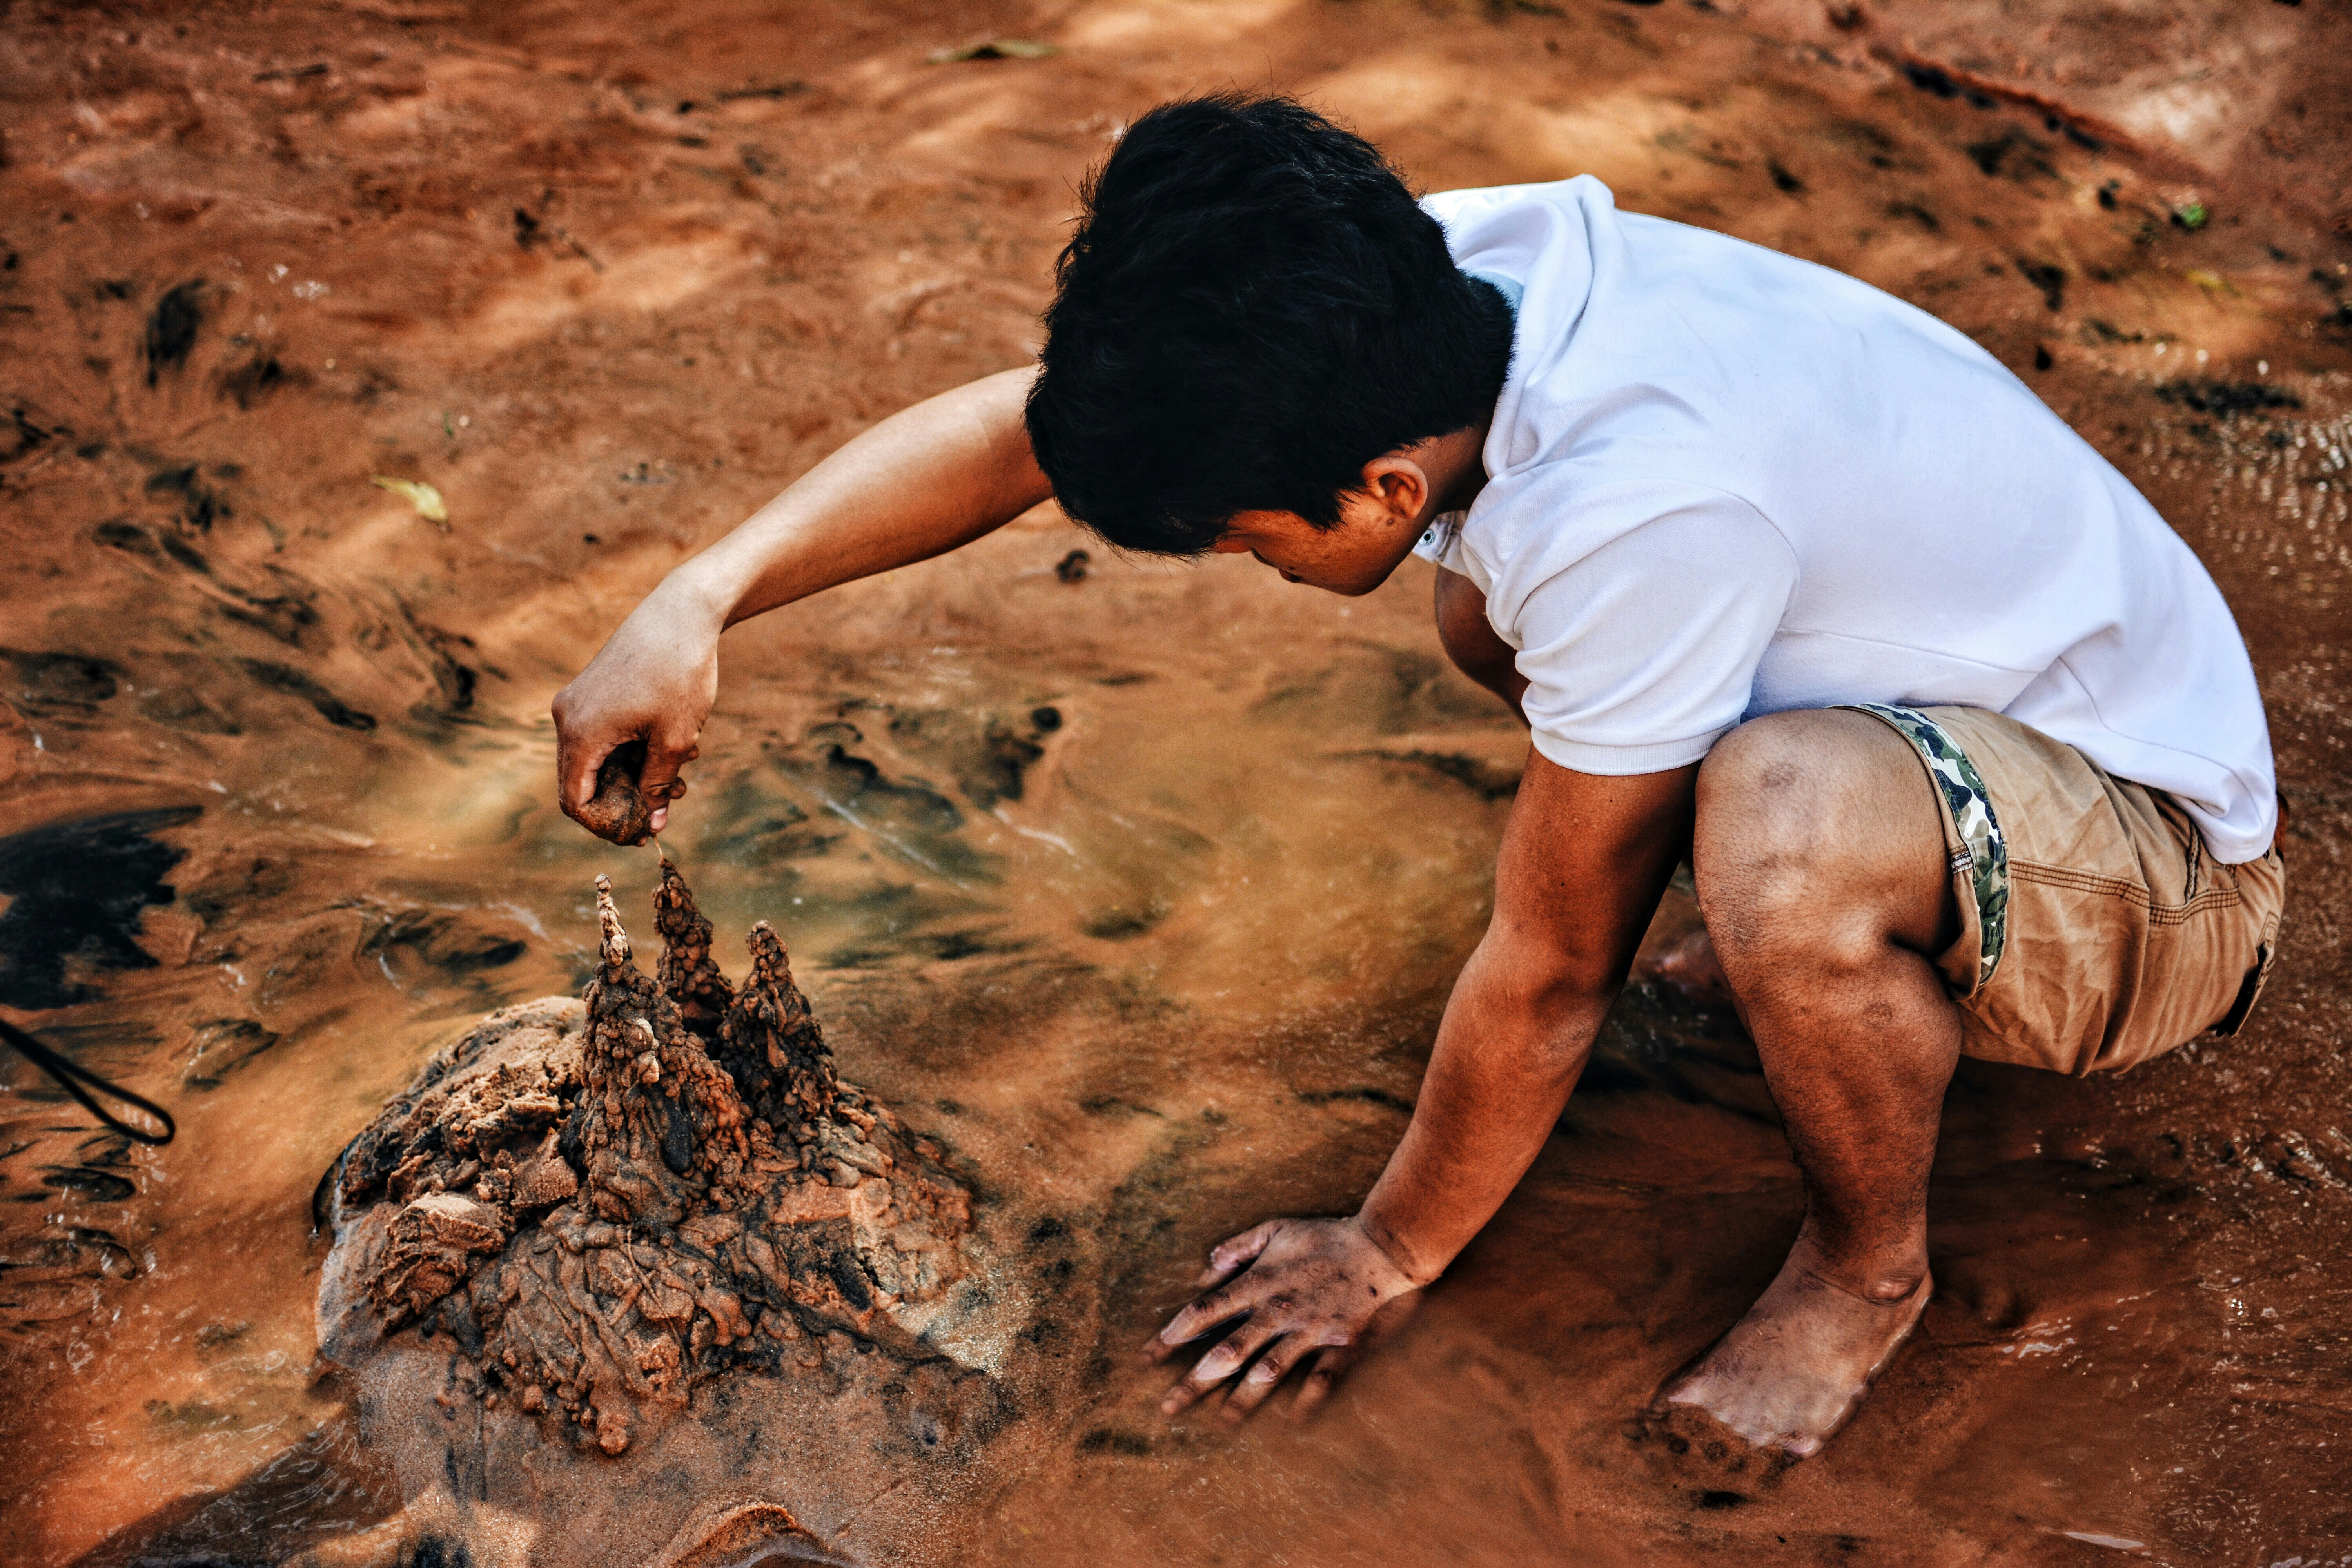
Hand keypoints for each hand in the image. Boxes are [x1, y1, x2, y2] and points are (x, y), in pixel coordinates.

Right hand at [551, 575, 723, 840]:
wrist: (682, 612)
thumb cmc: (681, 673)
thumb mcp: (676, 739)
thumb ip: (659, 785)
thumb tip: (653, 826)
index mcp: (581, 732)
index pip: (574, 801)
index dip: (604, 826)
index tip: (639, 833)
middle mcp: (567, 716)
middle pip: (582, 783)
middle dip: (625, 801)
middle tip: (669, 803)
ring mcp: (576, 702)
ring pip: (596, 760)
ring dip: (635, 775)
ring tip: (681, 772)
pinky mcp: (590, 691)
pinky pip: (601, 737)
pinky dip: (631, 750)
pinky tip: (673, 742)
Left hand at [1146, 1214, 1425, 1422]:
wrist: (1379, 1246)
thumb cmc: (1323, 1236)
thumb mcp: (1275, 1228)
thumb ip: (1238, 1246)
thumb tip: (1205, 1267)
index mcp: (1259, 1281)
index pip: (1207, 1310)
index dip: (1176, 1333)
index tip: (1151, 1355)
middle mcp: (1277, 1309)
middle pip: (1229, 1350)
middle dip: (1196, 1381)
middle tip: (1169, 1407)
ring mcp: (1308, 1329)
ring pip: (1268, 1371)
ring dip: (1242, 1400)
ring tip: (1220, 1424)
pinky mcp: (1338, 1343)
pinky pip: (1320, 1379)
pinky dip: (1306, 1401)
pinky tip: (1291, 1422)